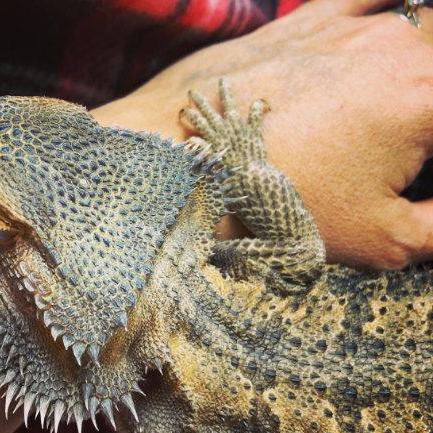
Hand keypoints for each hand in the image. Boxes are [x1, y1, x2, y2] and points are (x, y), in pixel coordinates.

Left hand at [95, 0, 432, 269]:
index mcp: (426, 99)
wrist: (194, 172)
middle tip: (406, 140)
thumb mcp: (383, 239)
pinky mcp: (310, 18)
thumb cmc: (286, 209)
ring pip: (417, 22)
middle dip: (426, 102)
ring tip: (387, 108)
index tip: (419, 166)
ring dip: (418, 57)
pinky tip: (390, 27)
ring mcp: (352, 25)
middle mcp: (397, 48)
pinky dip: (387, 6)